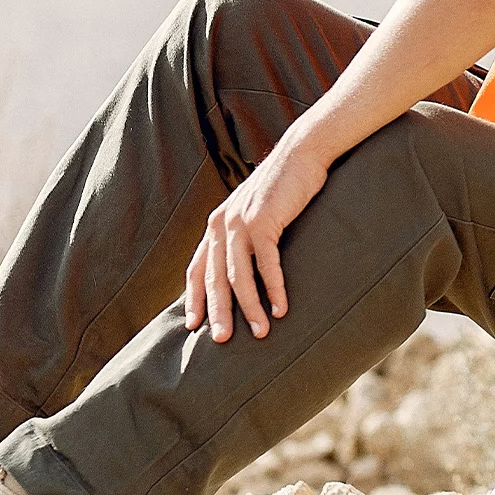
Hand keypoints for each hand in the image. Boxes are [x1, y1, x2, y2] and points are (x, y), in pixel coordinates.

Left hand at [183, 137, 328, 340]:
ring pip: (240, 276)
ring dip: (250, 308)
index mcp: (216, 223)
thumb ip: (241, 235)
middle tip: (222, 341)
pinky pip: (267, 264)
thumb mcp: (252, 210)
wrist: (300, 153)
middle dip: (218, 312)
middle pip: (215, 278)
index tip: (193, 326)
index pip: (197, 268)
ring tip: (260, 332)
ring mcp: (242, 221)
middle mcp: (223, 223)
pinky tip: (280, 309)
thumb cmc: (280, 187)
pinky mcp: (265, 221)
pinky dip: (273, 289)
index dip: (195, 298)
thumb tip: (238, 268)